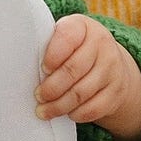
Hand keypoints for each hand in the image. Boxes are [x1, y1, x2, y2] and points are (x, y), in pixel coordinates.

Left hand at [35, 14, 140, 140]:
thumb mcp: (64, 38)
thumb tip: (23, 68)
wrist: (109, 61)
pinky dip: (77, 114)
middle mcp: (102, 44)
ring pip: (82, 92)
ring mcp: (112, 68)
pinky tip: (67, 114)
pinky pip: (94, 108)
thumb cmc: (74, 49)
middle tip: (38, 96)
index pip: (66, 38)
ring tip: (44, 110)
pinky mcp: (117, 91)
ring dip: (59, 105)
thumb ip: (48, 46)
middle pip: (73, 69)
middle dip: (51, 87)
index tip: (42, 69)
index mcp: (83, 26)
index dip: (52, 56)